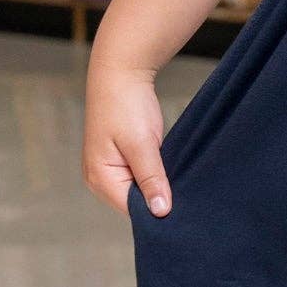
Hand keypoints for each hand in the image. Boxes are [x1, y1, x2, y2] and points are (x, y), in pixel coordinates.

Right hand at [84, 58, 171, 217]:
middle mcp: (100, 179)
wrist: (120, 74)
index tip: (183, 207)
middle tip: (186, 191)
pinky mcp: (121, 160)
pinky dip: (156, 174)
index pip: (132, 210)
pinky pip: (141, 177)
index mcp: (100, 179)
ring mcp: (110, 170)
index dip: (157, 210)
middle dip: (158, 198)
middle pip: (135, 203)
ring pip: (140, 190)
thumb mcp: (141, 144)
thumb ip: (151, 178)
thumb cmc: (126, 105)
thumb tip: (160, 212)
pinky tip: (171, 169)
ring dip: (158, 185)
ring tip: (180, 179)